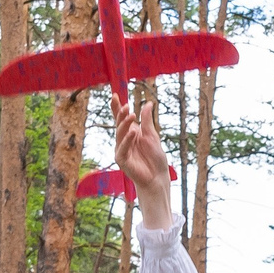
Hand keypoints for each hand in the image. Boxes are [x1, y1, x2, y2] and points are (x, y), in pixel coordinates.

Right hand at [110, 93, 175, 230]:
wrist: (158, 177)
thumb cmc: (155, 158)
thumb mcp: (153, 135)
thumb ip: (148, 120)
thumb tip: (148, 103)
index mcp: (130, 133)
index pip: (122, 118)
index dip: (117, 108)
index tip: (115, 95)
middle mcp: (124, 140)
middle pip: (119, 124)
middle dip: (121, 115)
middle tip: (126, 106)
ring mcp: (121, 150)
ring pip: (120, 134)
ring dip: (125, 124)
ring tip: (131, 115)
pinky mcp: (122, 160)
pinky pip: (122, 148)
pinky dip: (127, 140)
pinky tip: (133, 132)